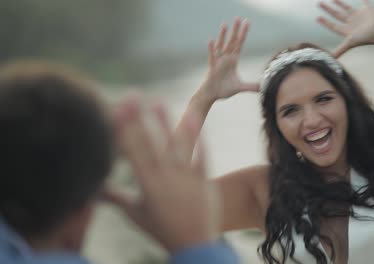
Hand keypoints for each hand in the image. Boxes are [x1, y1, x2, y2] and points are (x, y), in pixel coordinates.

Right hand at [105, 96, 218, 252]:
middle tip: (133, 96)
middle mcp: (165, 177)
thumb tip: (94, 190)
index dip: (123, 130)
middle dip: (140, 118)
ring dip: (166, 122)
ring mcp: (186, 177)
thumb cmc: (162, 229)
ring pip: (175, 145)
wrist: (194, 244)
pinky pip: (202, 155)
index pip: (132, 152)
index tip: (116, 111)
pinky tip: (195, 118)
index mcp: (147, 185)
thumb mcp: (136, 214)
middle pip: (150, 143)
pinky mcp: (204, 179)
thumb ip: (116, 198)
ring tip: (158, 100)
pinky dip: (199, 137)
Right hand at [201, 17, 258, 100]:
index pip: (239, 44)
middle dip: (236, 30)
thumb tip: (262, 87)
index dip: (243, 34)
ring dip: (223, 36)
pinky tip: (211, 40)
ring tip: (225, 25)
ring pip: (221, 46)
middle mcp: (226, 58)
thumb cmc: (224, 89)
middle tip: (238, 18)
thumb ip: (251, 86)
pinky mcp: (212, 67)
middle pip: (232, 42)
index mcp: (232, 60)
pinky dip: (211, 49)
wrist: (212, 95)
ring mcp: (218, 62)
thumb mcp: (240, 87)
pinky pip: (212, 56)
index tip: (247, 23)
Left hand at [317, 0, 373, 56]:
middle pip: (336, 15)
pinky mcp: (368, 9)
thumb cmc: (366, 37)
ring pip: (347, 8)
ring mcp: (359, 16)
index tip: (317, 18)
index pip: (333, 26)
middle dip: (327, 9)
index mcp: (347, 30)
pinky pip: (364, 1)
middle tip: (318, 3)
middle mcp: (352, 23)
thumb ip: (339, 50)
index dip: (325, 22)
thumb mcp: (350, 43)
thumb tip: (329, 59)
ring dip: (339, 3)